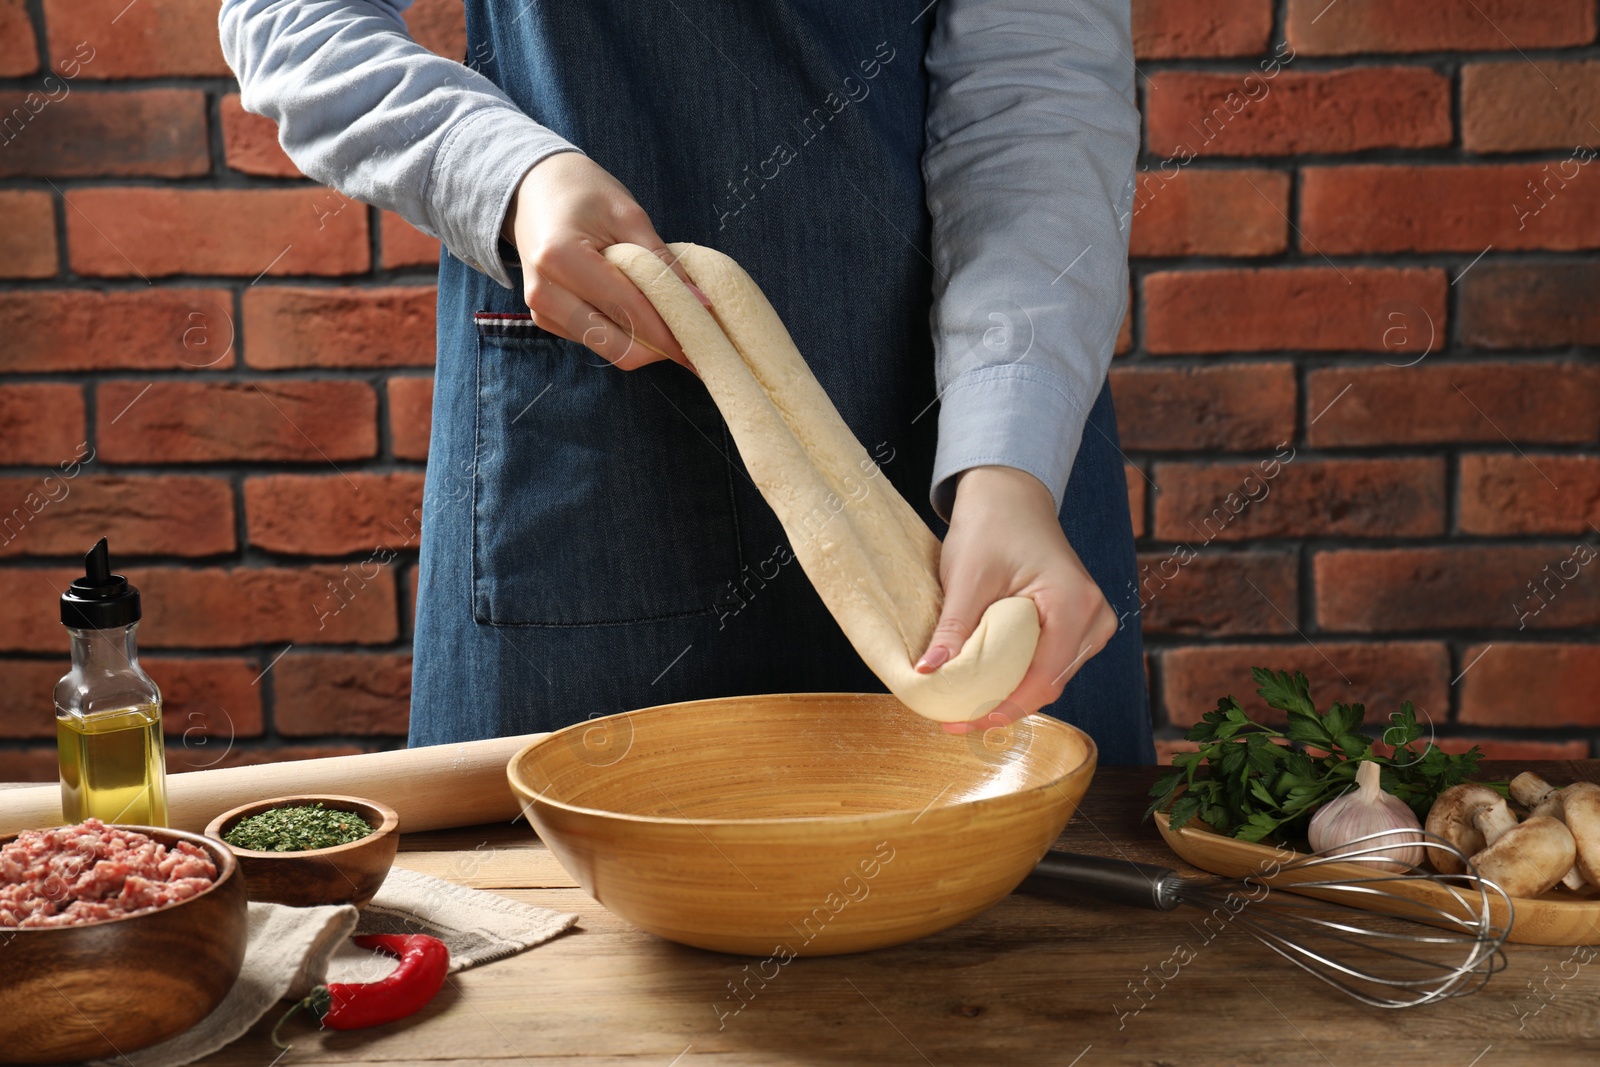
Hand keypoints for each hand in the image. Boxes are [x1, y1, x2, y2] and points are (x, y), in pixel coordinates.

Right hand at [502, 152, 705, 370]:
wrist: (533, 189)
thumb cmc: (583, 193)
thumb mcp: (628, 215)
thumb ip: (661, 264)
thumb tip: (700, 305)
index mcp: (561, 258)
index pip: (628, 310)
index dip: (671, 330)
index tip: (707, 338)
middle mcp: (545, 292)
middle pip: (618, 346)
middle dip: (661, 347)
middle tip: (695, 338)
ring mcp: (541, 310)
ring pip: (610, 350)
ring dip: (646, 342)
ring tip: (669, 318)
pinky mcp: (546, 320)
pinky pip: (597, 341)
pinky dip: (625, 333)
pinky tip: (637, 309)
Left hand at [915, 465, 1117, 734]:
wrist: (1010, 496)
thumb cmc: (992, 525)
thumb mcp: (968, 577)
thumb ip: (954, 627)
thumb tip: (928, 673)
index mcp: (1074, 604)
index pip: (1041, 679)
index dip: (1000, 707)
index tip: (959, 720)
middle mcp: (1095, 618)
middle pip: (1048, 684)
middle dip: (1001, 704)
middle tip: (954, 716)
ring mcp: (1093, 622)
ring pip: (1050, 679)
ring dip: (1009, 693)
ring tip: (965, 701)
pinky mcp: (1080, 624)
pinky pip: (1050, 664)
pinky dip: (1018, 676)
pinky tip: (986, 681)